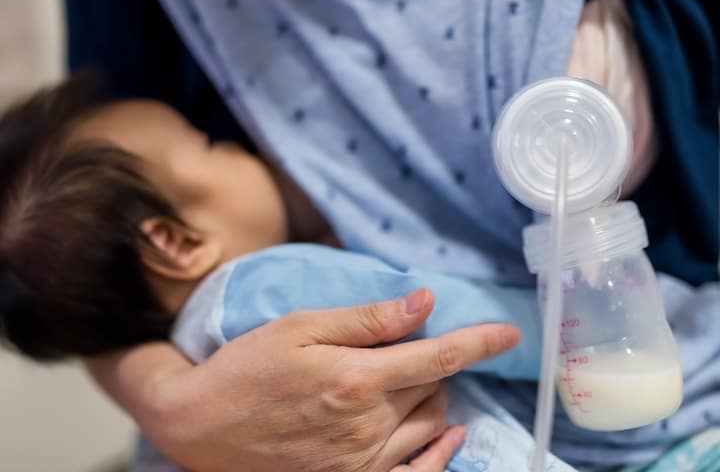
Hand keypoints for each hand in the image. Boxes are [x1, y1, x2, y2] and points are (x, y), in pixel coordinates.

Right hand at [140, 288, 518, 470]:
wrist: (201, 425)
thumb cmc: (247, 367)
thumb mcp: (301, 327)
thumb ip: (367, 319)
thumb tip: (423, 303)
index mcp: (356, 377)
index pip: (437, 357)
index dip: (478, 342)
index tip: (508, 334)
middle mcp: (367, 425)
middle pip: (435, 391)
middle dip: (439, 364)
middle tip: (416, 349)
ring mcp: (361, 461)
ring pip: (431, 427)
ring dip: (435, 399)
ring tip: (412, 381)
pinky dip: (440, 453)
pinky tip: (445, 434)